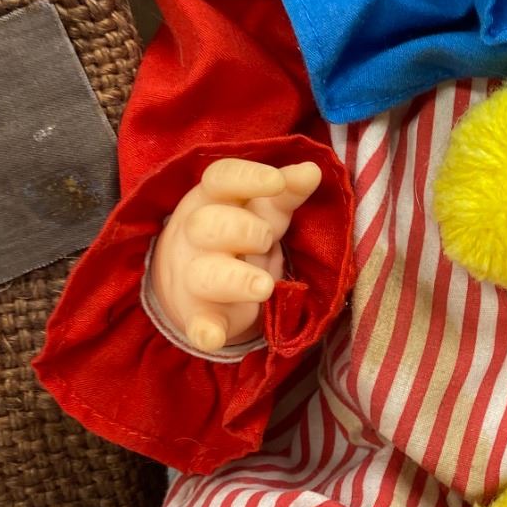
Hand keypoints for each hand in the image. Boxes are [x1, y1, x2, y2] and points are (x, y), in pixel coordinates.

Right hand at [150, 158, 321, 353]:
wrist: (194, 285)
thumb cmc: (238, 234)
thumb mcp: (262, 211)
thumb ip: (285, 192)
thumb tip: (312, 169)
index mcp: (212, 201)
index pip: (219, 178)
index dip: (247, 177)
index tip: (277, 181)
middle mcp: (197, 236)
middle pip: (207, 225)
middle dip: (242, 229)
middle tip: (267, 239)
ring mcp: (195, 277)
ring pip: (205, 275)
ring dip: (235, 279)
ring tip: (264, 287)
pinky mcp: (201, 316)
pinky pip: (198, 325)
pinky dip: (205, 332)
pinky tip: (213, 337)